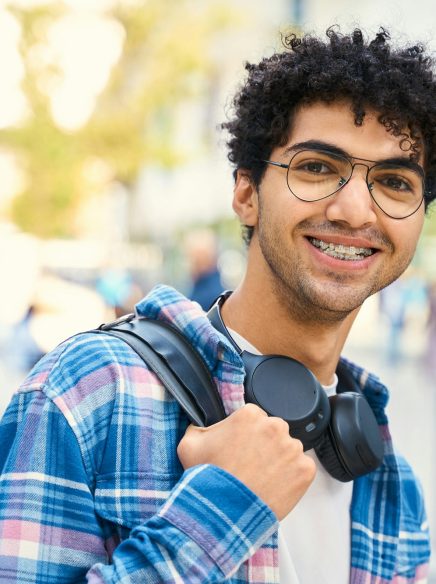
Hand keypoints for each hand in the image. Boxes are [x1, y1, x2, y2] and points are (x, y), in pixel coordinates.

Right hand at [177, 404, 315, 519]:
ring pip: (288, 449)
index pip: (254, 417)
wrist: (224, 513)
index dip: (246, 434)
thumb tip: (200, 422)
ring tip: (262, 478)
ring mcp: (292, 448)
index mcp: (250, 415)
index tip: (240, 448)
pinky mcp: (304, 469)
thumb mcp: (190, 444)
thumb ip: (198, 426)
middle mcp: (275, 426)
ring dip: (279, 460)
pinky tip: (274, 486)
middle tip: (251, 464)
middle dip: (264, 444)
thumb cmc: (208, 478)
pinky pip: (302, 468)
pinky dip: (292, 477)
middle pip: (273, 431)